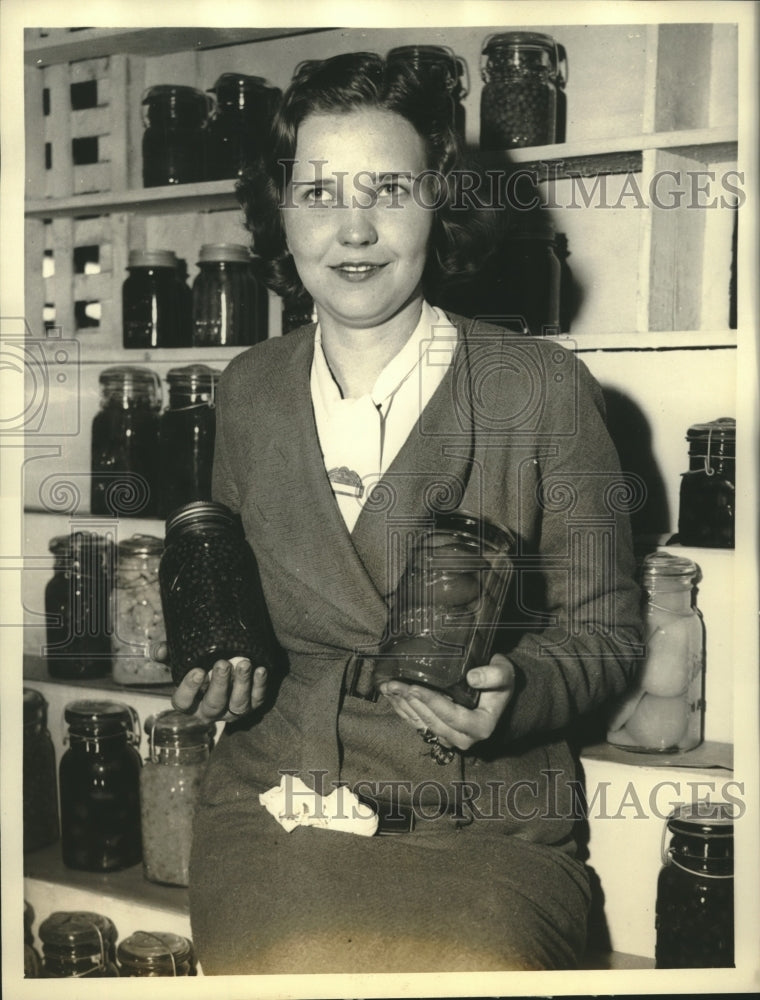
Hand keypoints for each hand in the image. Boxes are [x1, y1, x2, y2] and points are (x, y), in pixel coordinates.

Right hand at [172, 658, 267, 723]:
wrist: (226, 665)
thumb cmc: (199, 665)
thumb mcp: (180, 660)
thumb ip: (166, 653)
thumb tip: (159, 650)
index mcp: (190, 703)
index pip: (184, 702)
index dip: (189, 688)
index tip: (198, 670)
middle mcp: (211, 711)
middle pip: (214, 704)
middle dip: (220, 684)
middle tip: (223, 663)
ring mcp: (233, 710)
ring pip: (238, 704)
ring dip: (242, 684)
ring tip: (245, 663)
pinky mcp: (253, 704)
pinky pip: (258, 698)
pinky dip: (260, 685)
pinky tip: (260, 669)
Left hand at [378, 653, 515, 750]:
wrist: (495, 694)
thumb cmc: (499, 682)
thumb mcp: (505, 673)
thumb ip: (494, 675)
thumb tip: (472, 677)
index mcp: (481, 727)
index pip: (452, 716)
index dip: (431, 702)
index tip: (414, 688)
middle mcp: (464, 738)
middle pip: (432, 721)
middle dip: (411, 702)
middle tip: (393, 684)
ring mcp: (449, 738)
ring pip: (421, 724)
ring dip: (402, 706)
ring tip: (388, 687)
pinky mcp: (437, 734)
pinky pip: (416, 724)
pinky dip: (402, 710)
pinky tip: (391, 696)